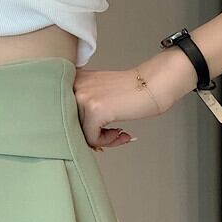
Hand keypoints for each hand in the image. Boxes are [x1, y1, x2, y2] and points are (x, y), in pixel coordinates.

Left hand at [72, 47, 196, 150]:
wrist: (154, 84)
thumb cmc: (131, 91)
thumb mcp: (98, 92)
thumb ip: (82, 108)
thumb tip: (70, 137)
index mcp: (73, 80)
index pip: (66, 115)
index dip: (85, 127)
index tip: (104, 129)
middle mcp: (75, 86)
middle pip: (72, 125)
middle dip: (95, 134)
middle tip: (115, 134)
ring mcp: (83, 97)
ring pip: (82, 134)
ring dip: (103, 139)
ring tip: (120, 133)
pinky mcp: (94, 110)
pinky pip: (92, 138)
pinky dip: (108, 141)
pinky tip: (122, 133)